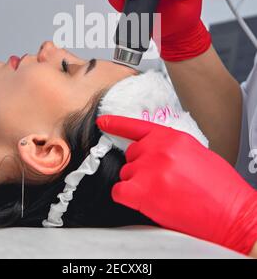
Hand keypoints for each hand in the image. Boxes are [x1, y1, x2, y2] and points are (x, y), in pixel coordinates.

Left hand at [97, 114, 256, 254]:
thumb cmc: (220, 187)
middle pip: (131, 154)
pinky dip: (127, 198)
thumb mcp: (195, 153)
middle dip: (140, 168)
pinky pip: (119, 191)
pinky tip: (146, 202)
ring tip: (163, 194)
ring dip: (137, 185)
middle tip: (161, 182)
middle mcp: (158, 148)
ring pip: (126, 174)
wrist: (233, 213)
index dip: (116, 124)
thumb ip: (171, 147)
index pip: (137, 126)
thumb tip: (154, 151)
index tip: (102, 121)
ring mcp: (150, 168)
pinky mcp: (143, 192)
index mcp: (172, 137)